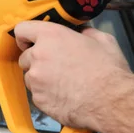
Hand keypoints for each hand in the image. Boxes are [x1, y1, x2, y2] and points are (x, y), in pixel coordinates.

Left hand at [14, 21, 133, 131]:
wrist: (111, 103)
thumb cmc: (108, 71)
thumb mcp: (103, 40)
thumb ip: (86, 32)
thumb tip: (82, 32)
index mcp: (50, 36)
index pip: (22, 29)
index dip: (25, 36)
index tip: (30, 42)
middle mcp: (38, 56)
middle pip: (25, 57)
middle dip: (37, 61)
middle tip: (56, 66)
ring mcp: (35, 79)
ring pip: (30, 77)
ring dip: (41, 79)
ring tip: (63, 83)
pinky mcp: (38, 99)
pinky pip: (36, 95)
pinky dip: (46, 95)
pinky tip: (63, 96)